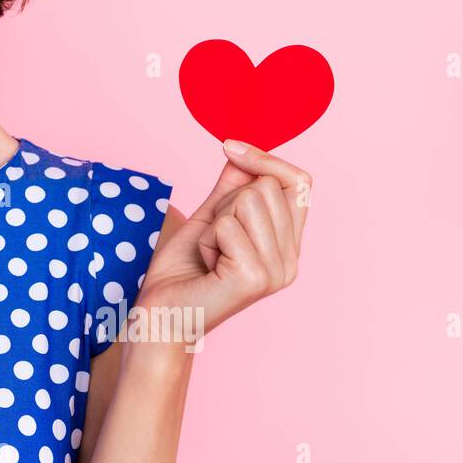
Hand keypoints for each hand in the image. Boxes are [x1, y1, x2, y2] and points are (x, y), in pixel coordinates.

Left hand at [136, 139, 311, 339]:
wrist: (161, 316)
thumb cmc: (182, 271)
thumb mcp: (209, 219)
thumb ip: (230, 187)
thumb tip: (239, 149)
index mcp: (288, 247)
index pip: (301, 183)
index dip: (266, 159)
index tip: (228, 146)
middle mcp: (291, 261)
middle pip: (266, 187)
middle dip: (226, 202)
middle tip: (212, 240)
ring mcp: (277, 272)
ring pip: (246, 201)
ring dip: (214, 222)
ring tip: (210, 254)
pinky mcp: (255, 277)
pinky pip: (227, 225)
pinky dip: (206, 239)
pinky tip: (206, 266)